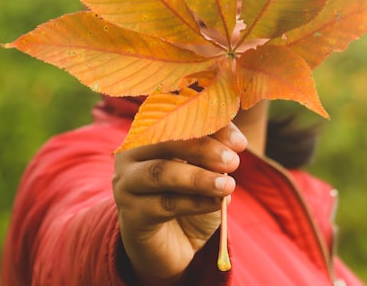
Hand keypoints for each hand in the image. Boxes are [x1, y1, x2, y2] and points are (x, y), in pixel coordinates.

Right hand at [112, 123, 245, 283]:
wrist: (168, 247)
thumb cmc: (187, 199)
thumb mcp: (207, 172)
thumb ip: (216, 153)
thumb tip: (235, 143)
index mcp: (149, 134)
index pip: (177, 119)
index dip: (209, 125)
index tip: (240, 143)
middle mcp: (130, 153)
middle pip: (164, 140)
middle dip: (203, 148)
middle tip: (233, 162)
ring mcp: (126, 183)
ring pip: (161, 172)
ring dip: (198, 178)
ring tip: (228, 186)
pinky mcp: (131, 214)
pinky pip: (165, 204)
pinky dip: (195, 203)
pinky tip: (216, 204)